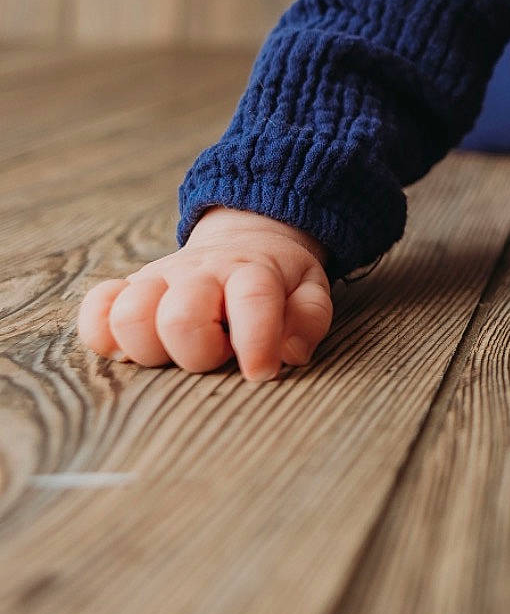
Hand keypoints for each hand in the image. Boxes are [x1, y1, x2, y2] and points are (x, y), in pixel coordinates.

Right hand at [75, 207, 332, 382]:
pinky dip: (103, 334)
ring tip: (176, 353)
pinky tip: (130, 348)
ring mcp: (158, 279)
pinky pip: (96, 309)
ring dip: (151, 348)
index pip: (250, 298)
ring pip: (130, 315)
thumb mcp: (309, 291)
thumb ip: (307, 320)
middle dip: (199, 353)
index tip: (260, 373)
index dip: (256, 341)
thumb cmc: (277, 281)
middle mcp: (199, 273)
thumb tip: (287, 353)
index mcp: (250, 271)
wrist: (244, 240)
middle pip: (180, 317)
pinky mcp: (128, 289)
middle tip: (218, 356)